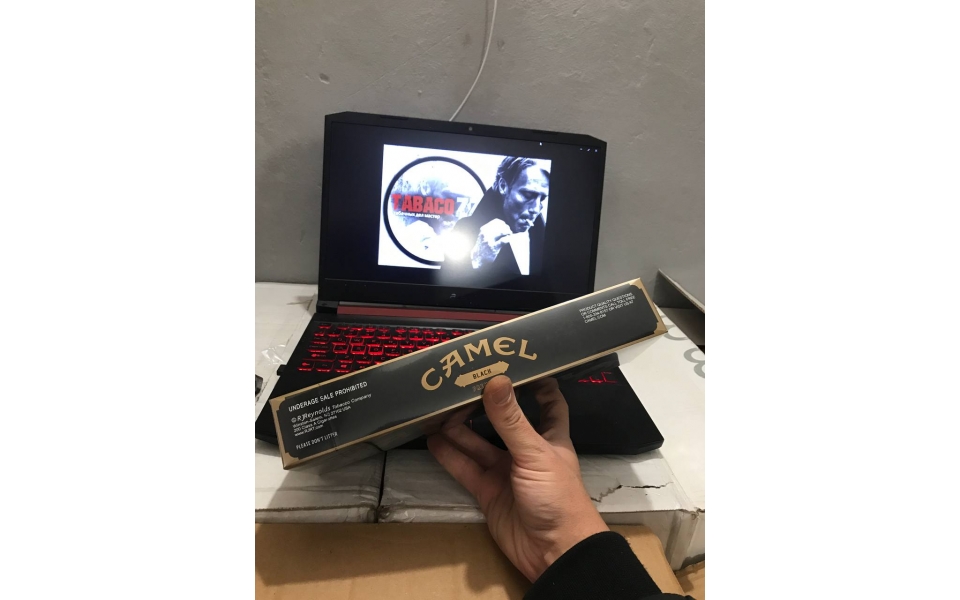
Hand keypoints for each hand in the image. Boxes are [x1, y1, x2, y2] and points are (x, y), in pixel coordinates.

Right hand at [427, 375, 608, 581]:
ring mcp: (506, 472)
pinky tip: (432, 439)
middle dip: (483, 403)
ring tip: (436, 408)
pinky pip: (465, 469)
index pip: (549, 402)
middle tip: (458, 382)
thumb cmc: (557, 496)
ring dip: (459, 427)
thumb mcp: (535, 453)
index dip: (537, 382)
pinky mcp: (488, 492)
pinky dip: (449, 455)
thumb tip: (495, 380)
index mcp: (550, 437)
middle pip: (502, 421)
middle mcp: (527, 450)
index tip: (517, 361)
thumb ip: (511, 420)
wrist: (554, 551)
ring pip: (478, 443)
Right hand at [471, 219, 512, 267]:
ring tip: (510, 234)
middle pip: (500, 226)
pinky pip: (503, 240)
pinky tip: (510, 239)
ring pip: (502, 232)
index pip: (496, 221)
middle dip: (507, 228)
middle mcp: (486, 234)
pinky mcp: (493, 247)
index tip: (506, 226)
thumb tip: (503, 225)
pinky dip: (508, 238)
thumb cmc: (483, 246)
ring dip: (508, 232)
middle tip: (509, 231)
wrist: (478, 258)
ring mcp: (489, 240)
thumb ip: (491, 230)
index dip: (503, 223)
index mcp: (484, 229)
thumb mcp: (484, 235)